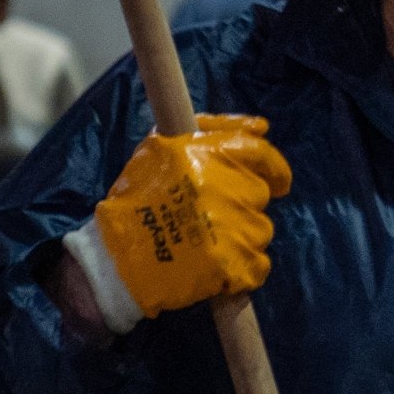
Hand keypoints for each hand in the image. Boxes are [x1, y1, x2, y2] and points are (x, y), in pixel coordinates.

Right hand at [90, 114, 292, 316]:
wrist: (116, 259)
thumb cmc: (134, 201)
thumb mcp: (160, 149)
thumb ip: (211, 131)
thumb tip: (261, 128)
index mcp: (207, 156)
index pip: (260, 153)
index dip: (274, 167)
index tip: (277, 179)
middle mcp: (227, 190)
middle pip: (258, 193)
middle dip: (241, 202)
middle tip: (212, 214)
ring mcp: (235, 230)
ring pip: (260, 229)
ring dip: (241, 234)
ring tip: (207, 241)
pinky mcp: (237, 265)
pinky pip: (259, 263)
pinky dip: (243, 266)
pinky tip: (216, 264)